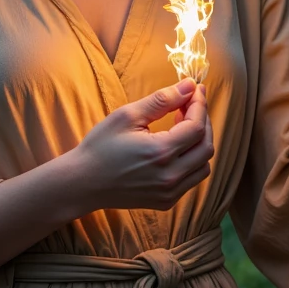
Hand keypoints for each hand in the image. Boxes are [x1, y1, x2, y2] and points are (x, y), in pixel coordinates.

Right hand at [72, 77, 213, 212]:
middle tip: (189, 105)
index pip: (197, 126)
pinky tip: (176, 147)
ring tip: (182, 126)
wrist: (83, 182)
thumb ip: (162, 100)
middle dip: (203, 121)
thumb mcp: (127, 116)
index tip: (196, 89)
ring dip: (200, 142)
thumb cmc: (100, 147)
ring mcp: (170, 192)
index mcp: (161, 153)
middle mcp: (170, 176)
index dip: (200, 105)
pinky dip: (192, 161)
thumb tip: (189, 86)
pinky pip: (192, 180)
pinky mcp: (166, 201)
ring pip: (203, 165)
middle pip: (206, 146)